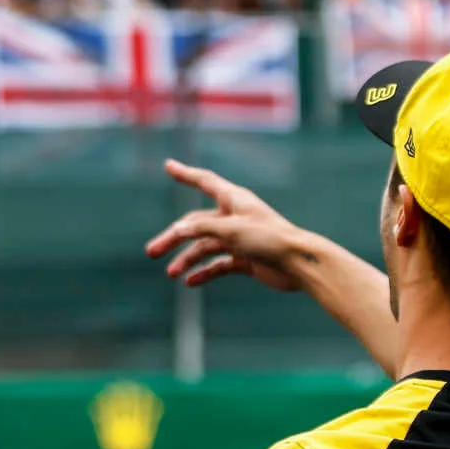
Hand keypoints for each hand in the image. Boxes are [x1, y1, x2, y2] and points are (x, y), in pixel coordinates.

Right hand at [145, 160, 305, 291]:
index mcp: (233, 200)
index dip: (185, 174)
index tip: (168, 166)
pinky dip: (205, 272)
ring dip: (187, 259)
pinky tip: (191, 282)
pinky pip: (219, 264)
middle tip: (152, 252)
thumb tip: (177, 231)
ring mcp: (239, 239)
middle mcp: (234, 217)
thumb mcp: (231, 230)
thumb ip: (202, 229)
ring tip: (171, 273)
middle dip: (173, 238)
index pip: (204, 181)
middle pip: (196, 224)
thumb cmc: (269, 238)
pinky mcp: (245, 259)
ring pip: (205, 247)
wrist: (298, 264)